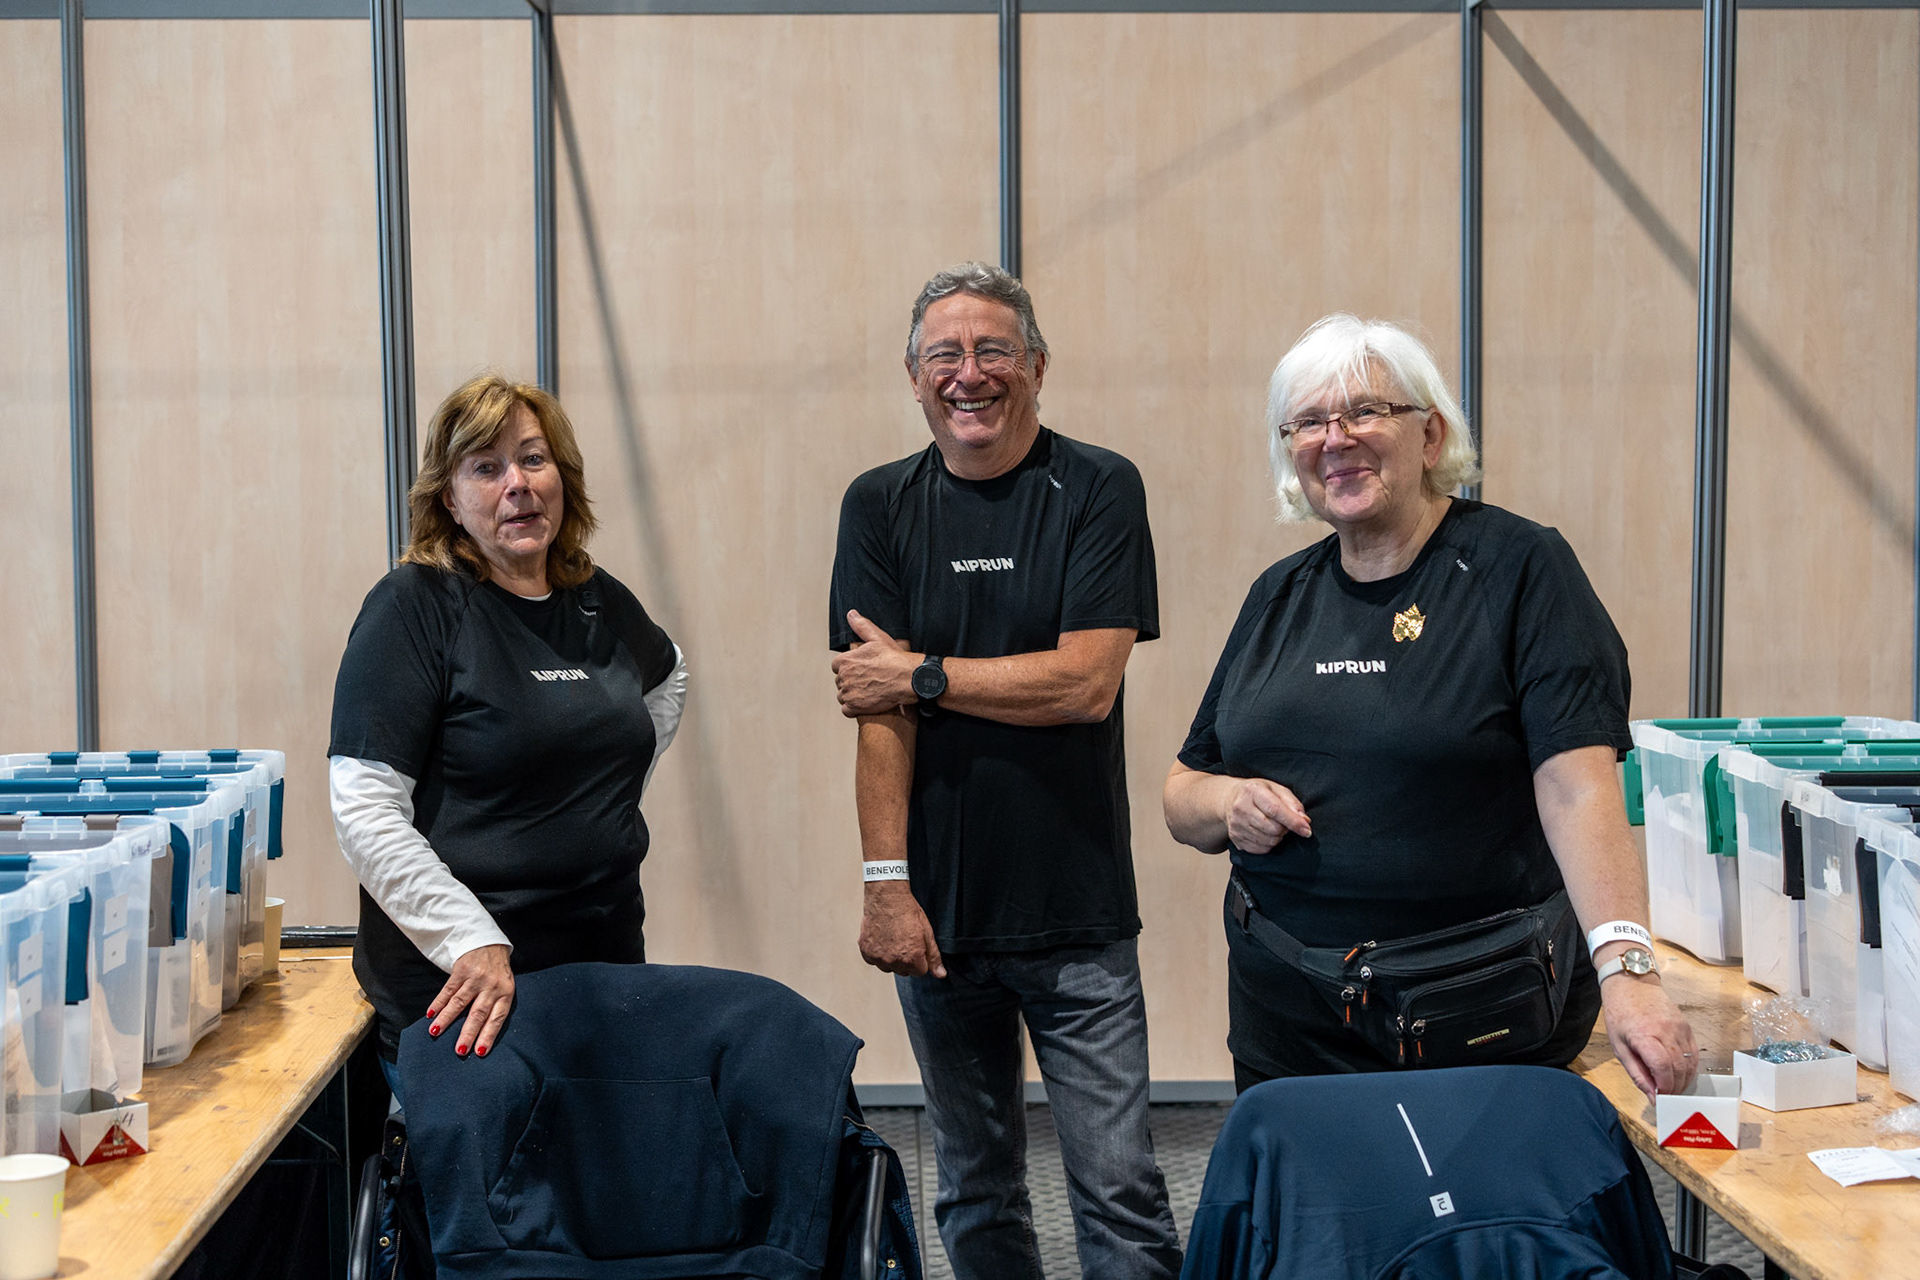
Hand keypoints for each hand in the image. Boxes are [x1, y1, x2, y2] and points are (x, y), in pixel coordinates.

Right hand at [426, 943, 513, 1057]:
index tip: (480, 1052)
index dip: (488, 1035)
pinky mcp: (461, 970)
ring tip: (435, 1032)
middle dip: (468, 1033)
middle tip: (459, 1050)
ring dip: (446, 1018)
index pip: (497, 1018)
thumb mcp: (504, 987)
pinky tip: (431, 1014)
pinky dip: (438, 1003)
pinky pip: (448, 989)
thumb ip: (495, 1006)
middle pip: (478, 1013)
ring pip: (459, 1002)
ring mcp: (476, 978)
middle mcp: (492, 986)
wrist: (489, 943)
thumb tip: (480, 1035)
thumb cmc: (497, 972)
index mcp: (506, 993)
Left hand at [832, 611, 918, 716]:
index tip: (859, 669)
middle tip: (867, 680)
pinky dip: (854, 708)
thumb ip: (861, 626)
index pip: (836, 666)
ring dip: (852, 695)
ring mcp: (849, 693)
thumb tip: (851, 615)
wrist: (908, 679)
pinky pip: (847, 710)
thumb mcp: (878, 638)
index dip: (848, 667)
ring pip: (843, 696)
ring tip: (868, 691)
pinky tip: (866, 703)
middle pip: (840, 681)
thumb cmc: (895, 659)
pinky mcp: (855, 707)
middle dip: (850, 681)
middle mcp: (844, 677)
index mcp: (845, 660)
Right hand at [859, 882, 945, 977]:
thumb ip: (934, 957)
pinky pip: (874, 961)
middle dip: (906, 960)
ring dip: (891, 958)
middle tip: (905, 939)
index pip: (920, 972)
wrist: (887, 897)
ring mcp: (878, 957)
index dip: (920, 959)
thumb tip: (940, 975)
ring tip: (893, 938)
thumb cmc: (907, 911)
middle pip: (904, 971)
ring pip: (888, 967)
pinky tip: (882, 938)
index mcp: (912, 958)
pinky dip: (877, 953)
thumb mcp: (927, 932)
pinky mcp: (866, 951)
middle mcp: (894, 961)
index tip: (917, 946)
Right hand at [1224, 778, 1310, 852]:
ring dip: (1277, 837)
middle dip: (1285, 829)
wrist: (1229, 800)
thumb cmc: (1257, 793)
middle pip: (1272, 828)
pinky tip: (1264, 833)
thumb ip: (1293, 803)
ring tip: (1273, 826)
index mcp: (1252, 791)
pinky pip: (1260, 849)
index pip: (1275, 810)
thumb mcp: (1276, 789)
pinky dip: (1268, 844)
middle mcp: (1241, 808)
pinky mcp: (1235, 838)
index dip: (1293, 822)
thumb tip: (1304, 821)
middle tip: (1283, 822)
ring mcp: (1236, 825)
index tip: (1306, 830)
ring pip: (1268, 841)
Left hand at [1600, 969, 1696, 1103]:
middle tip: (1666, 1097)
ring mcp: (1680, 1028)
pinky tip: (1680, 1074)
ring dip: (1684, 1080)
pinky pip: (1694, 1054)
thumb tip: (1653, 1096)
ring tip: (1672, 1088)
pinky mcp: (1687, 1027)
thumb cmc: (1620, 1015)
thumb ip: (1637, 1073)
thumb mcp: (1619, 1046)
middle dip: (1674, 1088)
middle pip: (1679, 1068)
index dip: (1664, 1086)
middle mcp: (1666, 1031)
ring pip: (1690, 1064)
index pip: (1662, 1067)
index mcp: (1644, 1035)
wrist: (1632, 985)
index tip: (1659, 1097)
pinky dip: (1690, 1068)